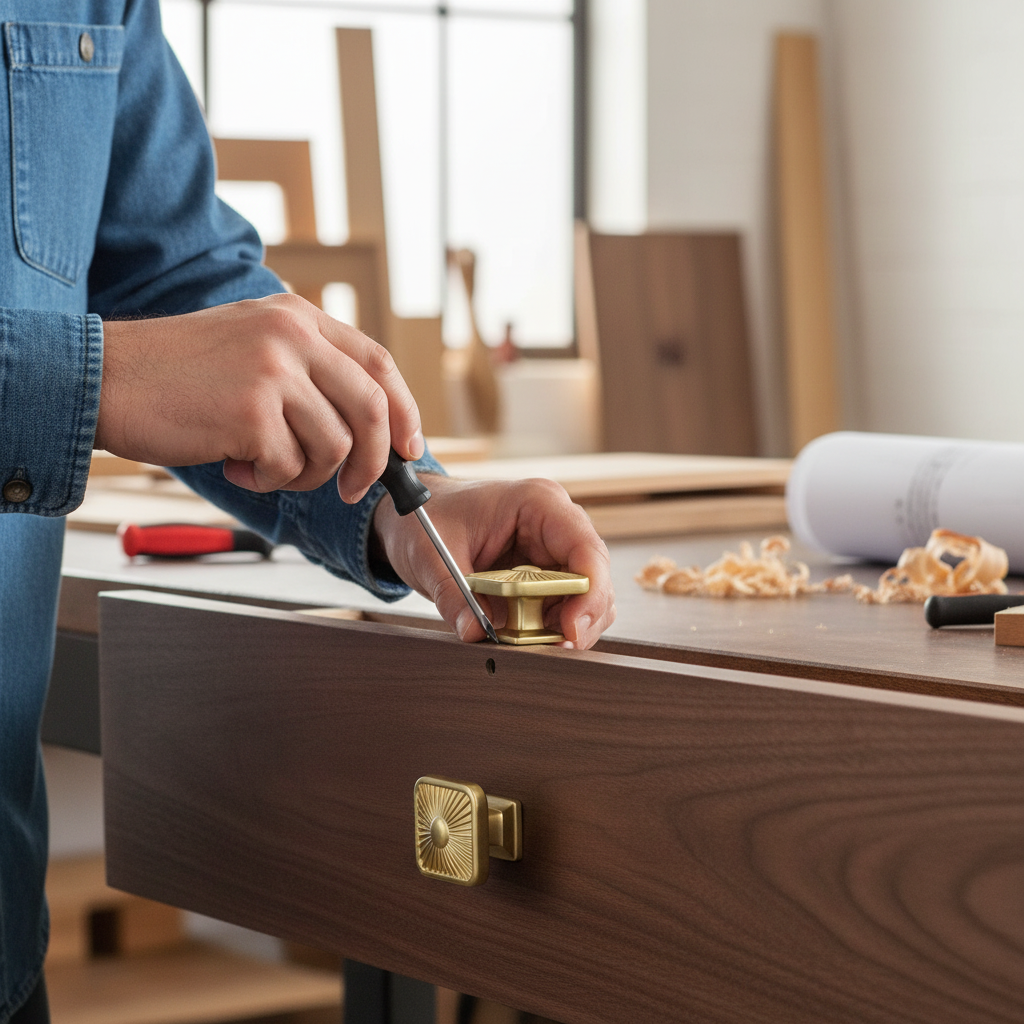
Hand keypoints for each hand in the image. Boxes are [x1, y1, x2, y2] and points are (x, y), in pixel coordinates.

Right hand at [96, 293, 422, 498]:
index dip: (404, 411)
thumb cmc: (177, 374)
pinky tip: (235, 464)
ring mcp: (272, 371)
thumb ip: (308, 370)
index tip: (409, 447)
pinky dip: (268, 479)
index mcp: (298, 317)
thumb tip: (367, 426)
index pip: (378, 364)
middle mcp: (292, 336)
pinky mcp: (250, 411)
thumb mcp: (253, 346)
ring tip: (263, 465)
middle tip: (352, 488)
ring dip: (304, 474)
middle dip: (373, 461)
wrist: (106, 378)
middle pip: (371, 408)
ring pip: (334, 446)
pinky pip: (290, 466)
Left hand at [373, 475, 615, 648]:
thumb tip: (476, 633)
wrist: (413, 516)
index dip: (590, 593)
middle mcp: (555, 523)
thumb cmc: (426, 519)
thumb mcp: (431, 556)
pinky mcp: (545, 572)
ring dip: (567, 625)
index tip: (571, 630)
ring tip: (535, 643)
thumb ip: (454, 595)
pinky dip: (553, 626)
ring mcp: (553, 548)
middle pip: (594, 577)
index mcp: (536, 503)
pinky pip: (565, 604)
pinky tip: (531, 637)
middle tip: (553, 647)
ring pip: (587, 595)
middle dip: (580, 617)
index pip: (586, 548)